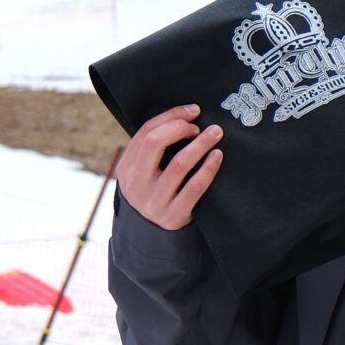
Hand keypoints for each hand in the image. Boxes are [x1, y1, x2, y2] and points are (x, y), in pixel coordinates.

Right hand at [117, 105, 223, 230]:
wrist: (152, 233)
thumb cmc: (153, 191)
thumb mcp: (142, 173)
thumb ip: (151, 150)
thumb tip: (182, 117)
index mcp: (126, 168)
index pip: (145, 133)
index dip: (170, 118)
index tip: (193, 111)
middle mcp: (136, 183)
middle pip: (155, 143)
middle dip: (181, 127)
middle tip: (202, 125)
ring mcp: (154, 200)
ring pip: (179, 164)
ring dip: (200, 145)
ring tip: (215, 133)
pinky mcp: (174, 214)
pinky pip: (195, 187)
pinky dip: (208, 169)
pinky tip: (218, 156)